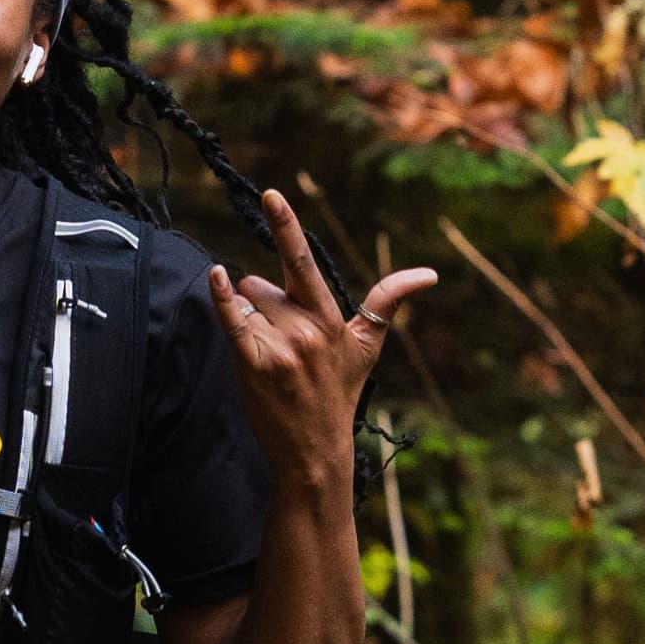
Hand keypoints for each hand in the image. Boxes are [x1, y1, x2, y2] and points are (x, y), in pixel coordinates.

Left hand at [208, 194, 435, 488]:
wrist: (314, 449)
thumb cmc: (339, 394)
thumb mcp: (367, 346)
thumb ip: (389, 301)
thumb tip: (429, 274)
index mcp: (329, 319)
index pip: (304, 263)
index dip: (286, 226)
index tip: (270, 195)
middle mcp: (306, 328)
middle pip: (261, 288)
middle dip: (261, 304)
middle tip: (280, 342)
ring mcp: (280, 347)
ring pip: (245, 307)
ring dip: (247, 322)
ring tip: (269, 357)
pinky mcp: (255, 365)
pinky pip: (233, 322)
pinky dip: (221, 299)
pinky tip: (215, 277)